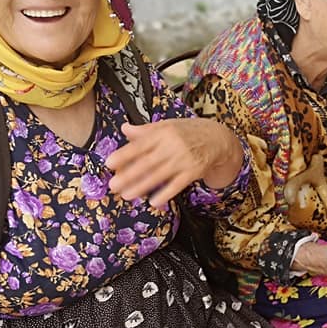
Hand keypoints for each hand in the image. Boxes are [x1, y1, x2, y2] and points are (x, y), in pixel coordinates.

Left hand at [106, 117, 242, 206]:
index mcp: (163, 132)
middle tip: (113, 185)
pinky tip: (154, 202)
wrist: (217, 138)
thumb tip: (124, 128)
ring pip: (159, 175)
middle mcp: (172, 146)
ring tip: (126, 195)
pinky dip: (166, 194)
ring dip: (142, 186)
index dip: (124, 154)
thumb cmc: (188, 132)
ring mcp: (183, 160)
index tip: (109, 163)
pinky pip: (177, 185)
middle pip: (147, 162)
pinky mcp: (193, 172)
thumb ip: (145, 130)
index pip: (140, 145)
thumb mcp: (167, 125)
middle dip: (129, 175)